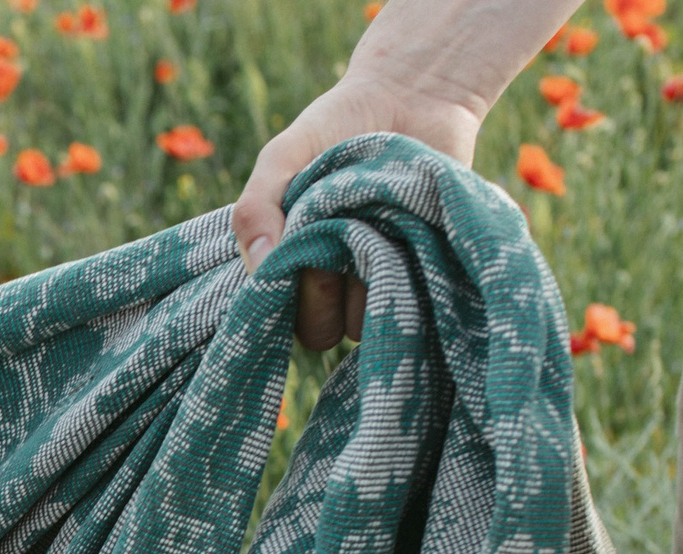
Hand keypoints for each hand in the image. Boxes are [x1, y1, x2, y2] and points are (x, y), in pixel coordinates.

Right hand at [231, 0, 578, 349]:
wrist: (416, 93)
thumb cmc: (339, 124)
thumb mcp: (283, 156)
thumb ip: (254, 207)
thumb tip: (260, 269)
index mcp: (292, 263)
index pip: (278, 318)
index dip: (284, 296)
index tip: (297, 255)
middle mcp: (334, 280)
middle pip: (319, 331)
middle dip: (325, 293)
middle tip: (342, 236)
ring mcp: (381, 278)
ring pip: (365, 323)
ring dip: (370, 280)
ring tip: (380, 222)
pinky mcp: (427, 268)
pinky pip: (414, 303)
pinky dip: (409, 270)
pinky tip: (410, 226)